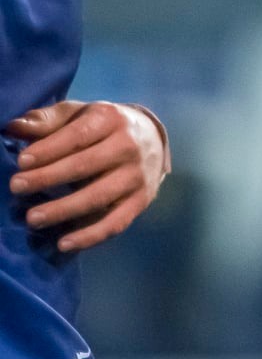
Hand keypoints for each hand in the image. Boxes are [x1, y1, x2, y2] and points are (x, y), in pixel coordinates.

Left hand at [6, 100, 169, 252]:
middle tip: (16, 187)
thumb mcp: (77, 115)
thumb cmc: (101, 127)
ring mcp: (137, 176)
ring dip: (64, 209)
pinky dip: (91, 236)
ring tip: (32, 218)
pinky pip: (116, 222)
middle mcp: (129, 146)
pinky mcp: (141, 200)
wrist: (152, 138)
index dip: (49, 149)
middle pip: (86, 165)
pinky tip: (64, 244)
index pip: (78, 135)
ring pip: (99, 196)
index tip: (21, 162)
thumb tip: (13, 128)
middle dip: (48, 177)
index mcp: (111, 120)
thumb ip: (46, 121)